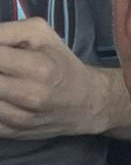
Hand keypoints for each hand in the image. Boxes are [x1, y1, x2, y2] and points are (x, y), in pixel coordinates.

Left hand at [0, 17, 112, 138]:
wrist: (87, 103)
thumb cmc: (61, 63)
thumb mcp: (41, 34)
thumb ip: (6, 31)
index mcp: (40, 68)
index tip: (0, 56)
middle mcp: (30, 96)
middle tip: (2, 69)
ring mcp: (21, 119)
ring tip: (4, 80)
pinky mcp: (13, 133)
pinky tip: (4, 97)